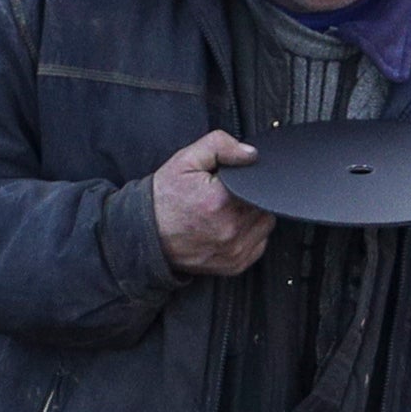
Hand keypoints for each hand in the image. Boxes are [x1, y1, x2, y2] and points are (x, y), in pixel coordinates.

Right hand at [150, 131, 268, 278]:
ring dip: (253, 215)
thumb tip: (250, 153)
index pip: (259, 183)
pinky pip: (259, 244)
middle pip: (264, 203)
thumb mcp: (186, 160)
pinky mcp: (235, 265)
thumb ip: (220, 146)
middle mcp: (231, 229)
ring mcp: (234, 251)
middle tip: (224, 195)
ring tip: (226, 210)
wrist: (145, 234)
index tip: (232, 180)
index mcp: (221, 201)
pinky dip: (250, 235)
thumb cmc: (164, 198)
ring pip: (265, 224)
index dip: (248, 177)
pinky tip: (229, 227)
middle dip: (249, 195)